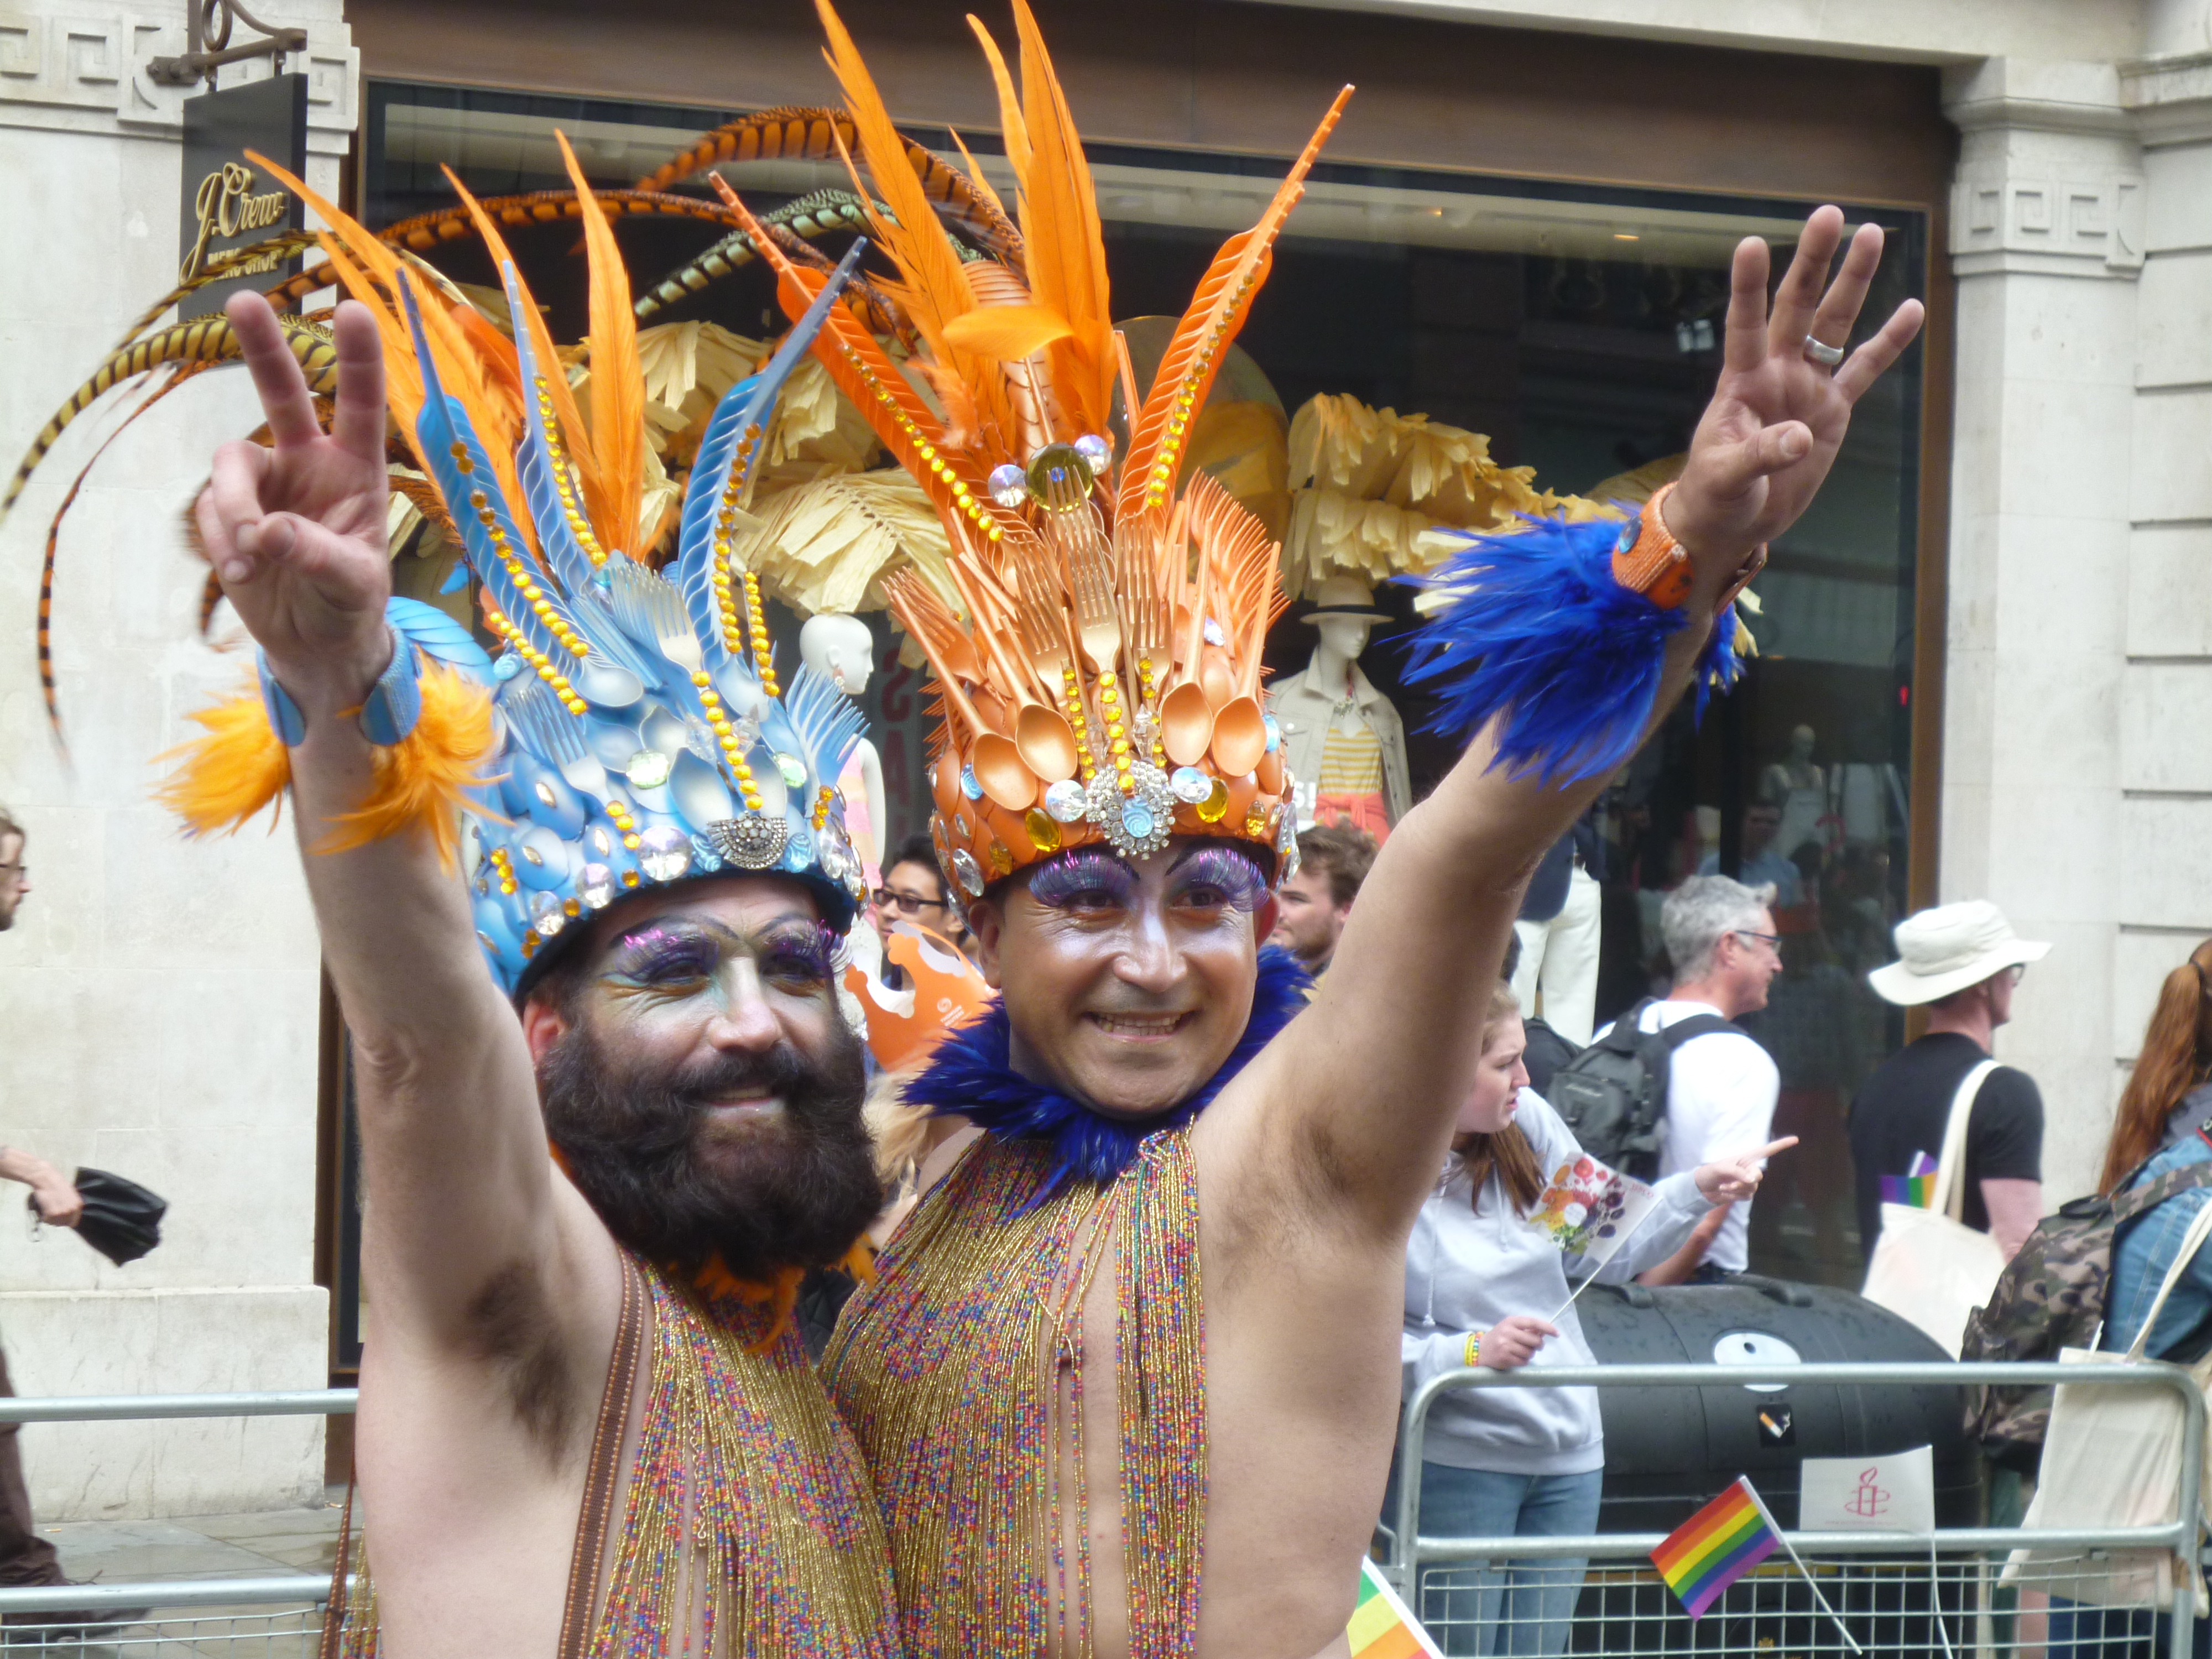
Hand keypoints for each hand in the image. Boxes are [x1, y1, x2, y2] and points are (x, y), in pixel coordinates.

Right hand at [30, 1183, 81, 1228]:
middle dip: (57, 1221)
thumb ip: (71, 1205)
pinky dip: (43, 1217)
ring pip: (54, 1223)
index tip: (61, 1221)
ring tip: (47, 1210)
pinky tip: (43, 1209)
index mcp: (78, 1205)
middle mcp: (72, 1210)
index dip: (66, 1222)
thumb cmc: (57, 1185)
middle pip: (63, 1224)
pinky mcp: (51, 1213)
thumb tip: (69, 1215)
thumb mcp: (71, 1195)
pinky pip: (46, 1220)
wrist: (47, 1179)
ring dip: (50, 1219)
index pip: (73, 1222)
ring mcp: (62, 1213)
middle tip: (51, 1214)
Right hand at [193, 293, 394, 717]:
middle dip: (263, 347)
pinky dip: (222, 539)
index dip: (357, 360)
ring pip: (231, 466)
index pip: (360, 407)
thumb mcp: (352, 583)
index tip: (354, 310)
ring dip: (235, 510)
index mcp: (356, 470)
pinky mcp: (228, 510)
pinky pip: (212, 509)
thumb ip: (317, 556)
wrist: (316, 641)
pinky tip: (243, 573)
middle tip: (243, 300)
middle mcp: (308, 463)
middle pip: (282, 394)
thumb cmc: (351, 603)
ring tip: (251, 559)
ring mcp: (265, 483)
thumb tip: (268, 531)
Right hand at [1475, 1313, 1557, 1371]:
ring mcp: (1506, 1345)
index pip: (1533, 1322)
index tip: (1556, 1333)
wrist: (1479, 1350)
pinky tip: (1515, 1358)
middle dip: (1538, 1345)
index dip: (1547, 1328)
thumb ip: (1526, 1329)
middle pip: (1535, 1340)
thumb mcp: (1510, 1328)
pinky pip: (1524, 1362)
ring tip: (1520, 1352)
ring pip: (1530, 1352)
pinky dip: (1523, 1361)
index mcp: (1511, 1321)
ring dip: (1529, 1354)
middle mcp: (1508, 1332)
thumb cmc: (1499, 1337)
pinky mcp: (1505, 1358)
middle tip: (1535, 1346)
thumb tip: (1544, 1332)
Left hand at [1664, 207, 1925, 587]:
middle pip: (1797, 308)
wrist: (1733, 520)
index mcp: (1741, 383)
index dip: (1747, 287)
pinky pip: (1864, 370)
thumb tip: (1800, 436)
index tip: (1749, 243)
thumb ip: (1760, 455)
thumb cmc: (1716, 495)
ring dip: (1852, 282)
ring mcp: (1806, 387)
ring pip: (1834, 325)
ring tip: (1872, 234)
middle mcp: (1775, 373)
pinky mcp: (1830, 411)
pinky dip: (1888, 343)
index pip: (1744, 325)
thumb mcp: (1727, 479)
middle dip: (1813, 262)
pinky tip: (1911, 308)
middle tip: (1829, 213)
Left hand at [1695, 1137, 1798, 1203]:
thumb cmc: (1709, 1173)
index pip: (1766, 1150)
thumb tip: (1752, 1180)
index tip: (1795, 1139)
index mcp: (1745, 1158)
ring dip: (1737, 1189)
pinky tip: (1726, 1192)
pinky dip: (1735, 1196)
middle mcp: (1749, 1169)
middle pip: (1758, 1176)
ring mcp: (1748, 1182)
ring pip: (1752, 1188)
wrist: (1701, 1189)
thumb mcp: (1720, 1169)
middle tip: (1732, 1182)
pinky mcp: (1744, 1193)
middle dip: (1745, 1180)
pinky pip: (1747, 1196)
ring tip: (1725, 1186)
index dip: (1780, 1145)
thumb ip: (1736, 1172)